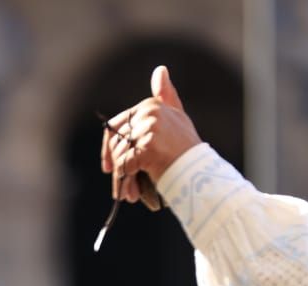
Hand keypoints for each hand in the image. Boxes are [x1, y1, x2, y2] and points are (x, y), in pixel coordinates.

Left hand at [100, 65, 202, 201]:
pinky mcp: (147, 146)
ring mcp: (148, 129)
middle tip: (123, 187)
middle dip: (118, 168)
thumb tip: (160, 69)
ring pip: (119, 157)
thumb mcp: (177, 117)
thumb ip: (166, 96)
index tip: (108, 167)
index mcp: (151, 105)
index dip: (109, 148)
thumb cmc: (186, 150)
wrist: (199, 172)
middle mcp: (149, 113)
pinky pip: (124, 167)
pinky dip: (125, 183)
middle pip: (116, 144)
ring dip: (122, 179)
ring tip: (131, 193)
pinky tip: (132, 194)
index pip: (116, 127)